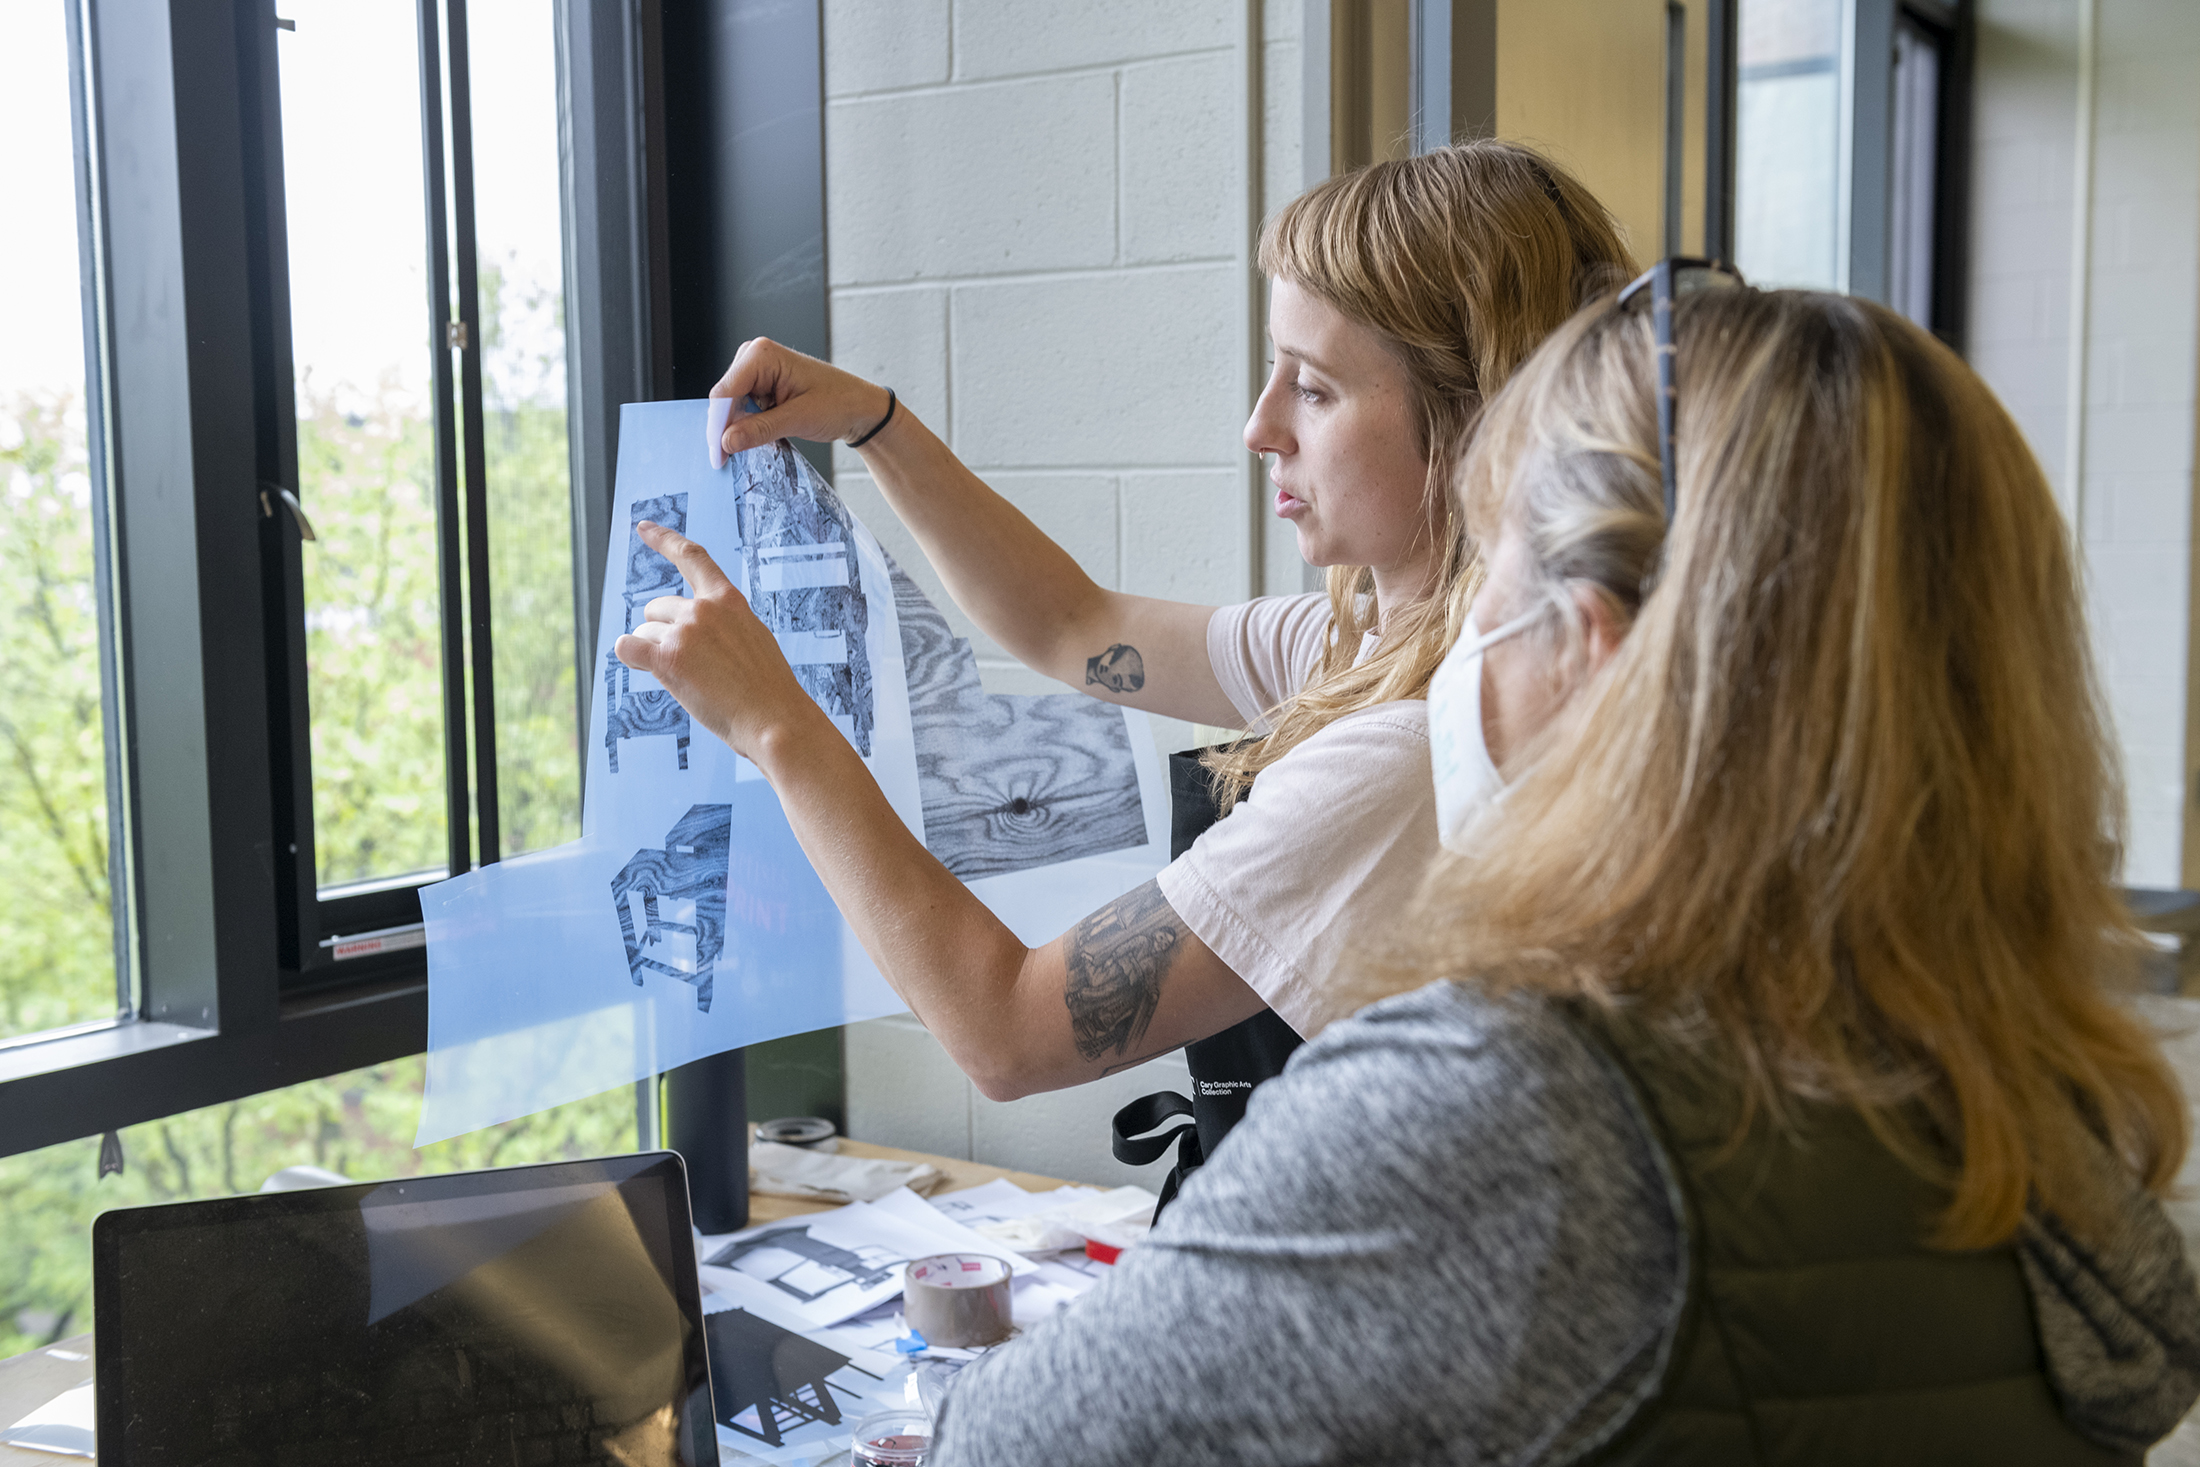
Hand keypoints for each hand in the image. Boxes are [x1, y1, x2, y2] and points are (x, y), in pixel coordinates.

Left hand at [613, 521, 830, 765]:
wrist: (776, 720)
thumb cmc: (768, 692)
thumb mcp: (753, 640)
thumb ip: (721, 626)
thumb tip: (683, 633)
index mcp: (729, 600)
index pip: (692, 556)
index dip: (663, 539)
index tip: (642, 527)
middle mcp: (704, 609)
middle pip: (655, 609)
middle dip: (662, 633)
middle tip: (691, 665)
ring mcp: (686, 632)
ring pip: (644, 634)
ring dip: (655, 654)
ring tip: (690, 679)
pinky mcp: (668, 658)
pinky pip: (628, 648)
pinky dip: (630, 656)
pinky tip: (645, 668)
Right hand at [713, 337, 895, 458]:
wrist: (859, 406)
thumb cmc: (839, 402)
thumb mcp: (799, 419)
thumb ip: (759, 430)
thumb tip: (726, 442)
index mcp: (761, 355)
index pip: (724, 394)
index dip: (717, 426)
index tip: (718, 456)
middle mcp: (754, 357)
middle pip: (724, 400)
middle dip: (727, 429)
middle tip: (731, 460)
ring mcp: (755, 371)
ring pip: (731, 408)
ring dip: (739, 429)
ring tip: (758, 445)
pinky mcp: (759, 385)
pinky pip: (742, 409)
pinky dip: (748, 427)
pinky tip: (760, 438)